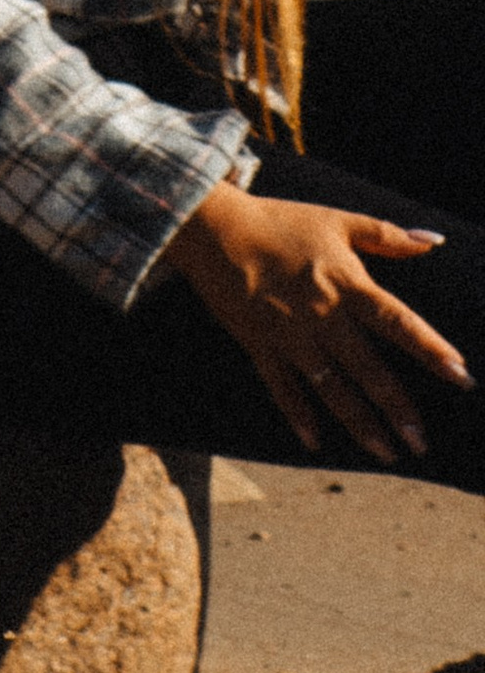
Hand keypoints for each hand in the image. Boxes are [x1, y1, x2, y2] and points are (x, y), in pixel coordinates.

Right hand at [165, 176, 470, 464]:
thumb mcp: (337, 220)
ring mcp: (289, 333)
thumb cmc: (280, 222)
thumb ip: (387, 234)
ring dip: (359, 422)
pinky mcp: (259, 344)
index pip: (397, 321)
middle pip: (367, 368)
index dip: (430, 348)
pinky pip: (281, 387)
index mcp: (345, 283)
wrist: (213, 228)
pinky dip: (298, 415)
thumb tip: (435, 240)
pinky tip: (316, 442)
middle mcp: (321, 314)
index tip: (461, 375)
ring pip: (330, 388)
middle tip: (421, 442)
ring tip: (386, 452)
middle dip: (397, 407)